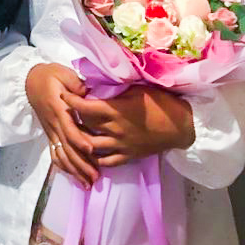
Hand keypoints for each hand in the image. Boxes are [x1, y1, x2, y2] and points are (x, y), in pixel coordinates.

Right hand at [25, 62, 98, 187]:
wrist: (30, 81)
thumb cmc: (50, 76)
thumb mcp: (64, 74)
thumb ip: (77, 85)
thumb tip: (89, 95)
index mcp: (59, 108)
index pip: (69, 128)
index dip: (79, 140)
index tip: (91, 150)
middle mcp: (54, 124)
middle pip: (67, 148)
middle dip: (81, 164)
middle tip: (95, 177)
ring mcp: (51, 131)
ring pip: (61, 155)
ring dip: (74, 170)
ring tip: (87, 183)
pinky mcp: (49, 135)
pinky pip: (55, 154)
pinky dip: (64, 167)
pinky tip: (74, 176)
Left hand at [74, 87, 194, 166]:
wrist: (181, 125)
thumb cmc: (161, 102)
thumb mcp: (138, 88)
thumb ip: (118, 89)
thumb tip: (100, 84)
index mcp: (116, 110)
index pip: (85, 107)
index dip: (71, 101)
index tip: (62, 94)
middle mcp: (114, 129)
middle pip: (85, 127)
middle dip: (72, 119)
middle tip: (65, 112)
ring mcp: (120, 145)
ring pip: (91, 146)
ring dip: (80, 139)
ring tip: (73, 132)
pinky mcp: (128, 156)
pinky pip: (106, 161)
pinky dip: (95, 158)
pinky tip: (90, 153)